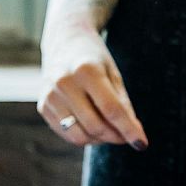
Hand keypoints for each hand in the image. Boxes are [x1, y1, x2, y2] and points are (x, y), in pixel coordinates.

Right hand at [37, 30, 145, 148]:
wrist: (64, 42)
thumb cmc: (94, 59)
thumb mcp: (113, 74)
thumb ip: (123, 103)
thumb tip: (133, 134)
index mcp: (86, 70)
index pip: (111, 109)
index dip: (128, 129)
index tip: (142, 143)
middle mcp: (64, 82)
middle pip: (95, 126)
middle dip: (115, 136)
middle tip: (126, 135)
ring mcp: (50, 95)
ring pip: (79, 136)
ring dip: (100, 140)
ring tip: (109, 131)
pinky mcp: (43, 106)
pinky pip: (67, 134)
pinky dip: (84, 136)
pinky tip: (92, 125)